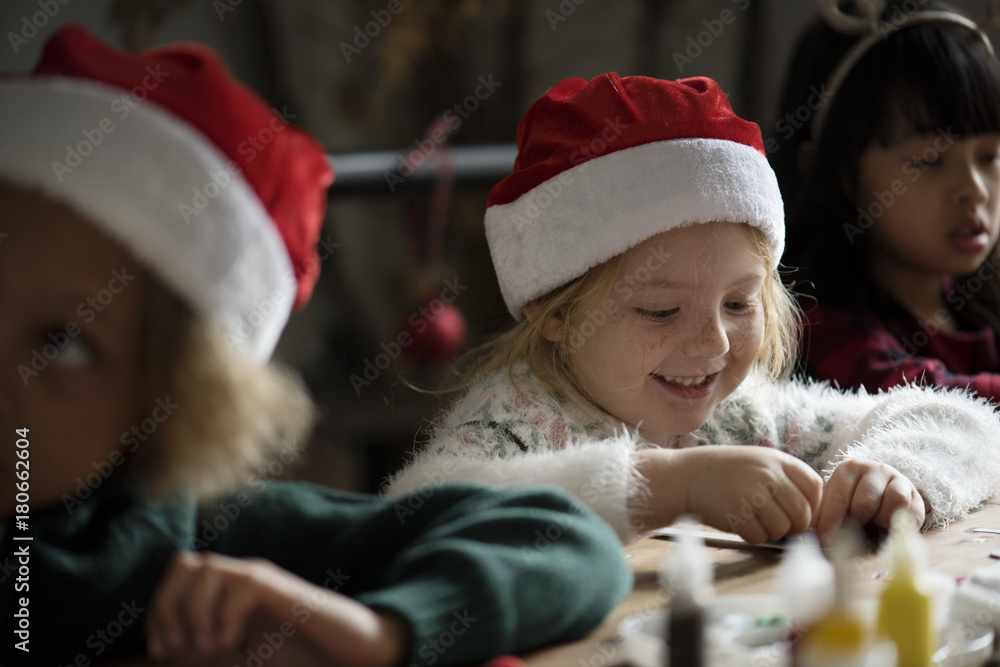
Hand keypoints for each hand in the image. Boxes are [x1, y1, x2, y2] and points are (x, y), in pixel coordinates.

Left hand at [146, 551, 407, 666]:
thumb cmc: (295, 655)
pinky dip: (226, 618)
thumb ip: (202, 647)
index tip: (165, 651)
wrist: (344, 653)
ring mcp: (263, 579)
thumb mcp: (235, 654)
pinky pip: (241, 586)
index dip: (158, 610)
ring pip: (207, 569)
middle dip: (169, 608)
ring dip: (195, 612)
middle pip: (184, 563)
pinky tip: (234, 643)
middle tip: (183, 647)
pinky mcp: (282, 589)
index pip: (177, 571)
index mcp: (227, 590)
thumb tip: (161, 651)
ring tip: (211, 647)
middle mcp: (242, 576)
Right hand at [643, 445, 822, 542]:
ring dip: (772, 533)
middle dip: (795, 527)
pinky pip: (760, 536)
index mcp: (776, 460)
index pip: (814, 486)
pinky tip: (741, 524)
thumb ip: (783, 479)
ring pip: (782, 528)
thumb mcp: (757, 462)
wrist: (686, 476)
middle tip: (782, 527)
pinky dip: (753, 536)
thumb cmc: (724, 473)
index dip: (813, 504)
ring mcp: (752, 494)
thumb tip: (811, 512)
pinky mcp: (737, 514)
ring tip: (756, 522)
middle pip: (801, 513)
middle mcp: (767, 475)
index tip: (801, 512)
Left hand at [813, 459, 925, 543]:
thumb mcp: (834, 502)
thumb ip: (821, 516)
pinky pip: (911, 513)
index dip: (831, 521)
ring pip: (892, 504)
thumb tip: (807, 535)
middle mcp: (874, 469)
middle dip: (858, 522)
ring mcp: (897, 479)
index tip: (825, 539)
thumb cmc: (852, 499)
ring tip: (873, 523)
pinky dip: (899, 525)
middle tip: (855, 528)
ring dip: (880, 521)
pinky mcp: (915, 494)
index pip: (838, 497)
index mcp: (849, 469)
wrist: (882, 488)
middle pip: (865, 503)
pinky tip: (888, 527)